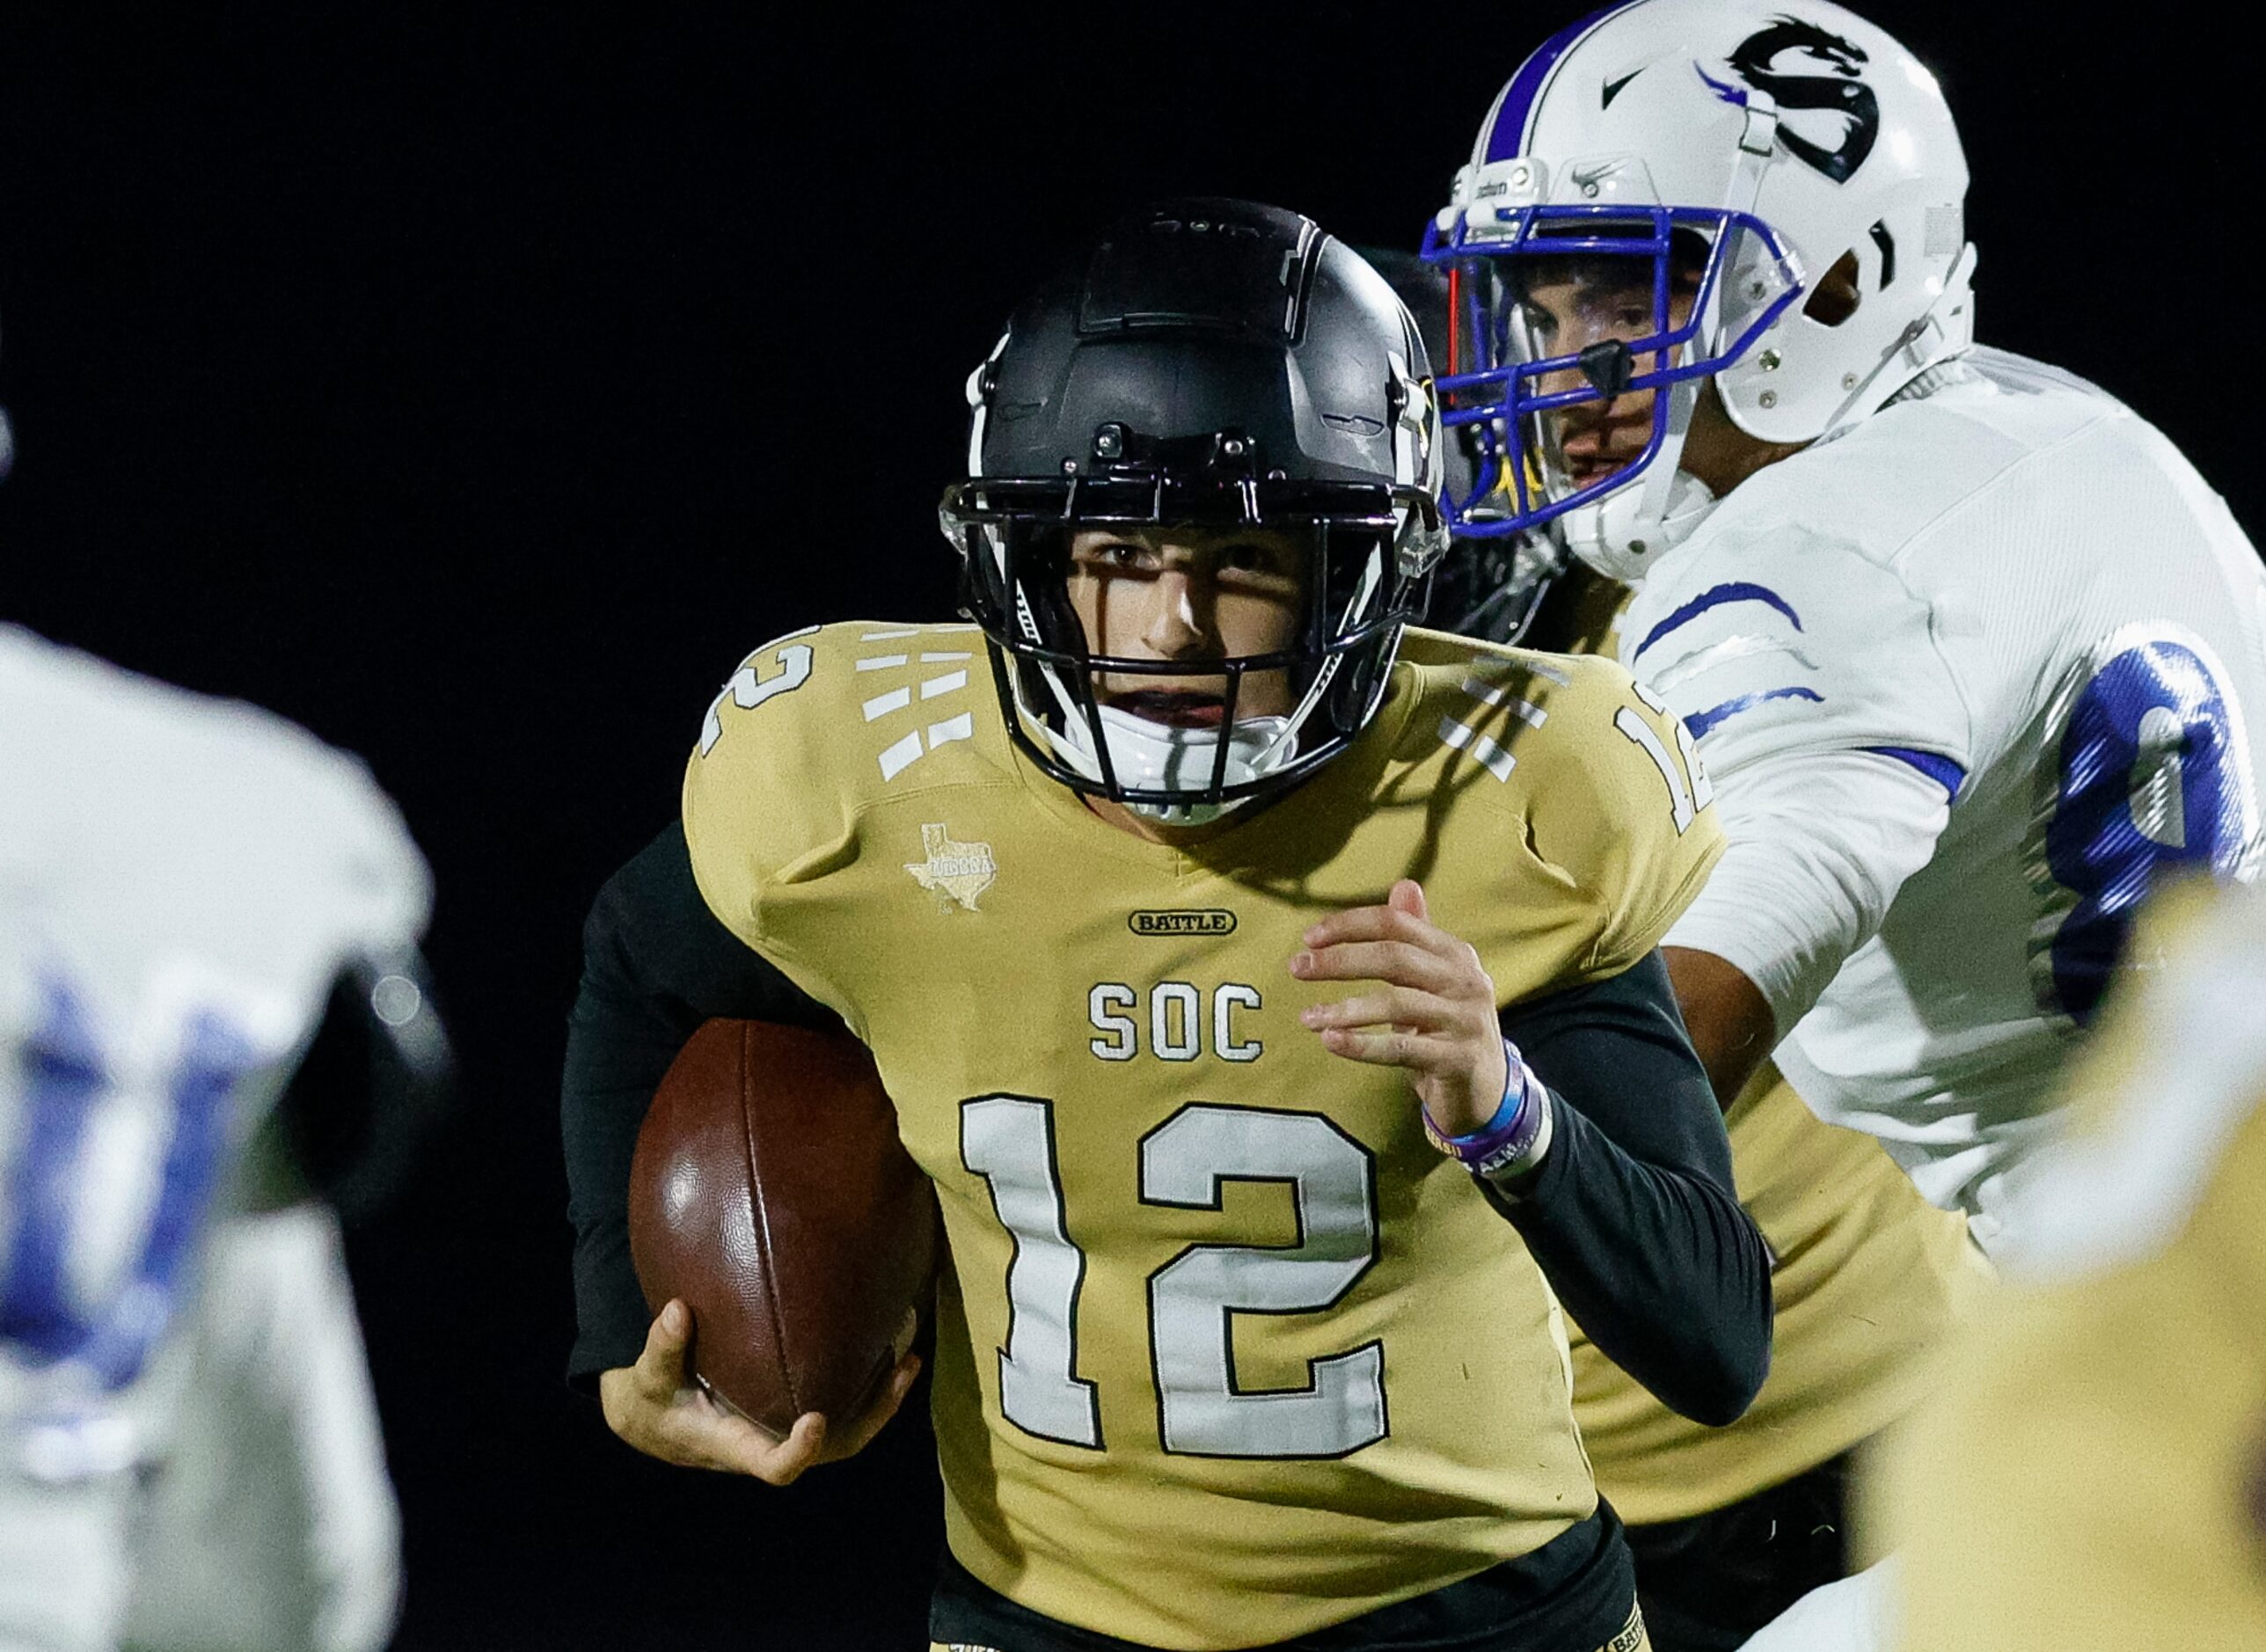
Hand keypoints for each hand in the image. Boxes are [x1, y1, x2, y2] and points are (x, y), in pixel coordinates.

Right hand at [597, 1298, 920, 1485]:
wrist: (659, 1417)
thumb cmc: (654, 1399)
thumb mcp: (648, 1379)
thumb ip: (662, 1348)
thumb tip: (677, 1310)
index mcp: (737, 1446)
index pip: (775, 1467)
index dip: (799, 1451)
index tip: (815, 1419)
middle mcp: (771, 1443)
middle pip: (834, 1449)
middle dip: (872, 1417)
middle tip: (900, 1370)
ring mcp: (788, 1429)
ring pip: (848, 1430)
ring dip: (882, 1399)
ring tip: (910, 1357)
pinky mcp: (795, 1411)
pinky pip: (842, 1406)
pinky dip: (868, 1385)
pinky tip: (888, 1346)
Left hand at [1292, 879, 1509, 1137]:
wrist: (1486, 1090)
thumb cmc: (1447, 1028)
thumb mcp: (1433, 980)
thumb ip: (1416, 937)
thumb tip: (1404, 885)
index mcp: (1455, 954)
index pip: (1398, 925)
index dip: (1351, 925)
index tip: (1309, 938)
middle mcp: (1466, 981)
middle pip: (1394, 957)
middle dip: (1340, 960)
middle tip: (1297, 968)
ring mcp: (1466, 1021)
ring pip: (1396, 1004)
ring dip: (1345, 1009)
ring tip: (1307, 1018)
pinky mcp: (1459, 1059)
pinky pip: (1402, 1050)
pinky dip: (1362, 1045)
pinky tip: (1330, 1041)